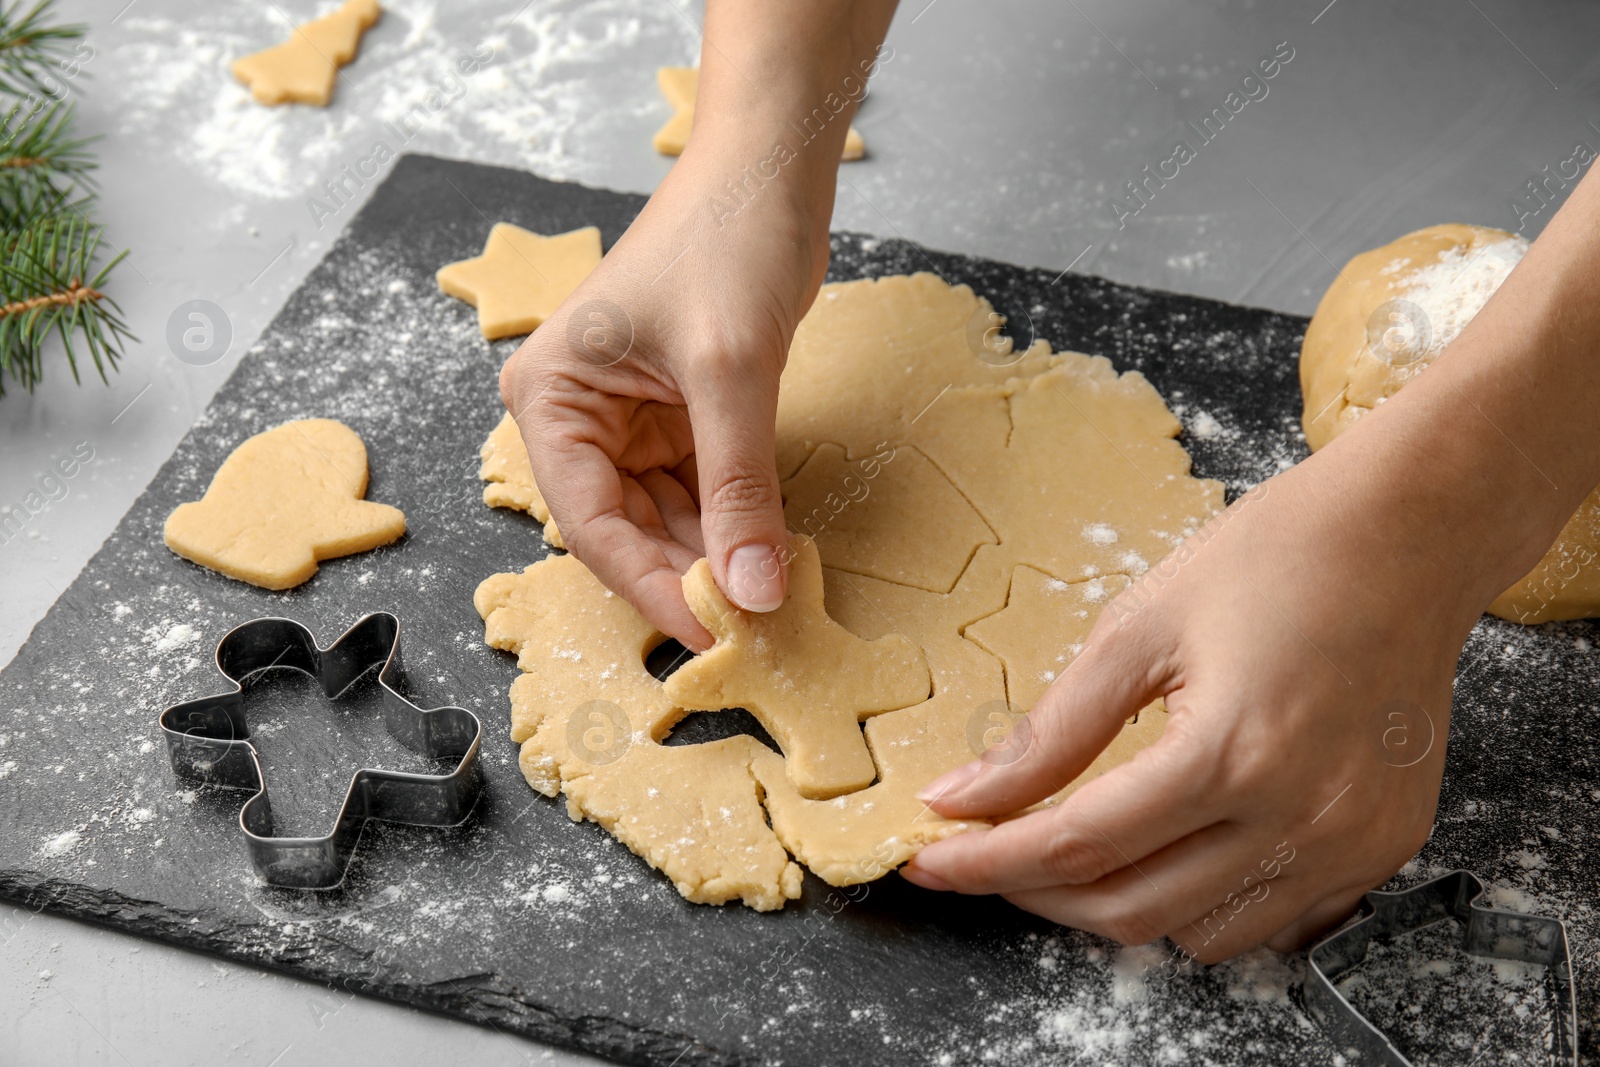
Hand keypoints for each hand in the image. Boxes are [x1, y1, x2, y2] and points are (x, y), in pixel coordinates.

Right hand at [497, 146, 830, 648]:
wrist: (768, 172)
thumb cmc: (725, 242)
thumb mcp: (730, 375)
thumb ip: (738, 488)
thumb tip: (752, 590)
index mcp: (550, 399)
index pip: (592, 523)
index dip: (649, 585)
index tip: (708, 632)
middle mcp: (575, 417)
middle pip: (624, 530)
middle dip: (685, 575)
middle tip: (747, 627)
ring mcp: (625, 421)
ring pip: (664, 519)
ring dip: (713, 556)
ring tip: (766, 600)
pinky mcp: (675, 418)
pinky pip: (697, 491)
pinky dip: (732, 522)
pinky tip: (769, 553)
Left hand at [901, 437, 1492, 961]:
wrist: (1404, 535)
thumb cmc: (1272, 559)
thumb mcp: (1137, 630)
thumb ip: (1048, 733)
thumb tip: (962, 798)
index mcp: (1230, 753)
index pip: (1076, 847)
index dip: (987, 863)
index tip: (928, 862)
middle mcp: (1299, 817)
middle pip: (1131, 911)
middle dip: (1039, 896)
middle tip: (991, 855)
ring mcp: (1351, 842)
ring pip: (1202, 935)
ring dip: (1126, 906)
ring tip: (1088, 847)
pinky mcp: (1384, 846)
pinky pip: (1277, 922)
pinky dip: (1211, 903)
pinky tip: (1179, 849)